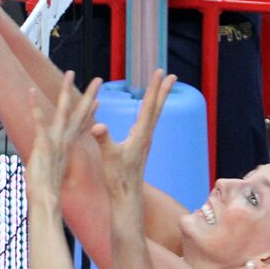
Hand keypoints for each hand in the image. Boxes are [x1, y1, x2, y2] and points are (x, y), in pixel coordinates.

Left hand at [27, 72, 101, 206]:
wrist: (44, 199)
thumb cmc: (46, 186)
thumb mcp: (52, 169)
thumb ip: (56, 160)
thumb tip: (58, 158)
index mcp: (67, 145)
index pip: (82, 124)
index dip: (90, 111)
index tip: (98, 99)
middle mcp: (64, 140)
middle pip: (79, 113)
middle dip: (89, 95)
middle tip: (98, 78)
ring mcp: (55, 141)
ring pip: (63, 111)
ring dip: (66, 92)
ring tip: (70, 73)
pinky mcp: (44, 144)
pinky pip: (39, 121)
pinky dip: (34, 106)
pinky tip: (30, 92)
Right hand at [91, 69, 176, 198]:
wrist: (126, 196)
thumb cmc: (118, 177)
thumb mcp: (108, 156)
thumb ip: (103, 139)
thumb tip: (98, 126)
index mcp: (140, 134)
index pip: (148, 106)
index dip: (153, 88)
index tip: (158, 72)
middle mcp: (146, 136)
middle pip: (156, 108)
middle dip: (163, 90)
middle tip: (171, 75)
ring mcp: (144, 141)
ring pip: (154, 115)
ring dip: (159, 100)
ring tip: (163, 88)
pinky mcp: (140, 146)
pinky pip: (148, 123)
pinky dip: (150, 111)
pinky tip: (147, 112)